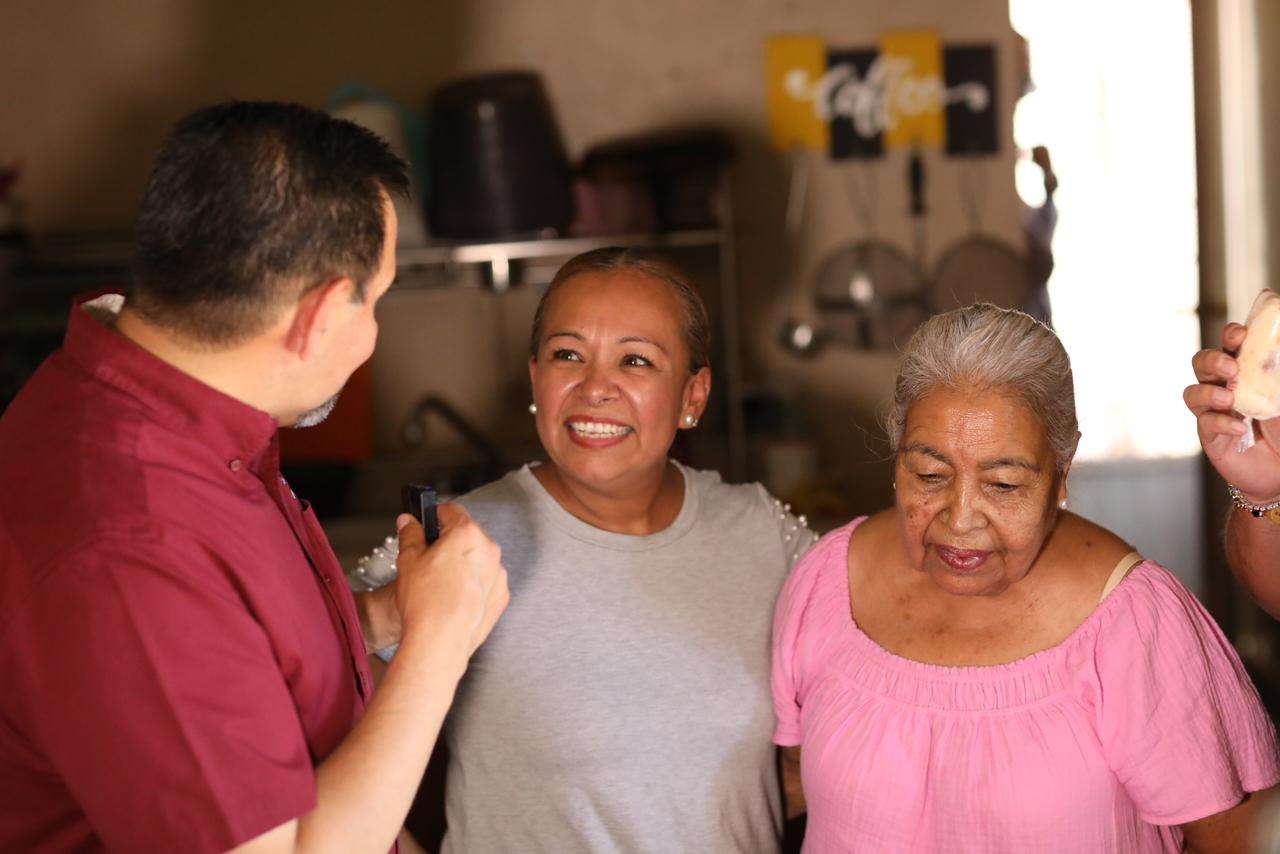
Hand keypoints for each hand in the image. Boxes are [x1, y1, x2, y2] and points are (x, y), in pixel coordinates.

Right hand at [393, 503, 507, 666]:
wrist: (440, 642)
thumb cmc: (425, 602)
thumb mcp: (408, 561)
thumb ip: (410, 535)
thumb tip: (409, 522)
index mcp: (467, 534)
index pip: (452, 511)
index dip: (436, 515)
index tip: (428, 522)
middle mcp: (489, 550)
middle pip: (468, 535)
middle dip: (450, 542)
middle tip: (429, 557)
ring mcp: (498, 574)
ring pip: (479, 560)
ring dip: (464, 564)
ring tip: (441, 583)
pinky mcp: (501, 596)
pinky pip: (487, 582)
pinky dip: (474, 585)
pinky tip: (454, 598)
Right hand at [1185, 322, 1279, 500]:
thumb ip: (1279, 377)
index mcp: (1244, 374)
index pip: (1228, 347)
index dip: (1229, 336)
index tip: (1240, 335)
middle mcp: (1224, 388)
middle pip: (1200, 364)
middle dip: (1211, 361)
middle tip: (1230, 368)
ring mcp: (1214, 413)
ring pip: (1192, 393)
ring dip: (1208, 392)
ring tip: (1228, 399)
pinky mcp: (1210, 437)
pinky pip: (1205, 424)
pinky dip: (1221, 423)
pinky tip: (1240, 428)